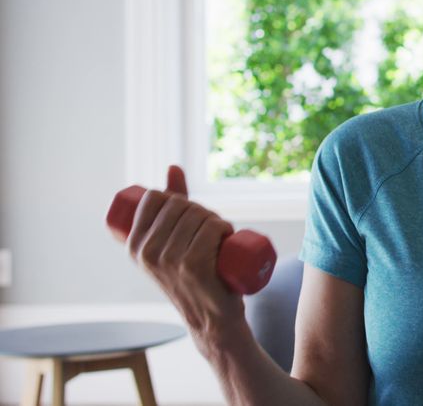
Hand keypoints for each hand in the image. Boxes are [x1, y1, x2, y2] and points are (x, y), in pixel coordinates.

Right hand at [126, 165, 244, 354]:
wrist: (211, 318)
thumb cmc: (194, 274)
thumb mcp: (173, 240)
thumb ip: (171, 203)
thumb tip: (173, 167)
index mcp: (133, 245)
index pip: (155, 197)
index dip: (178, 198)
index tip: (190, 216)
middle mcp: (146, 252)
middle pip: (181, 205)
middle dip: (201, 210)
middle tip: (212, 230)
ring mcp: (168, 259)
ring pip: (199, 215)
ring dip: (217, 220)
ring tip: (220, 238)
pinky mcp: (193, 265)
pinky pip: (211, 228)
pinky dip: (224, 227)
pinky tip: (226, 238)